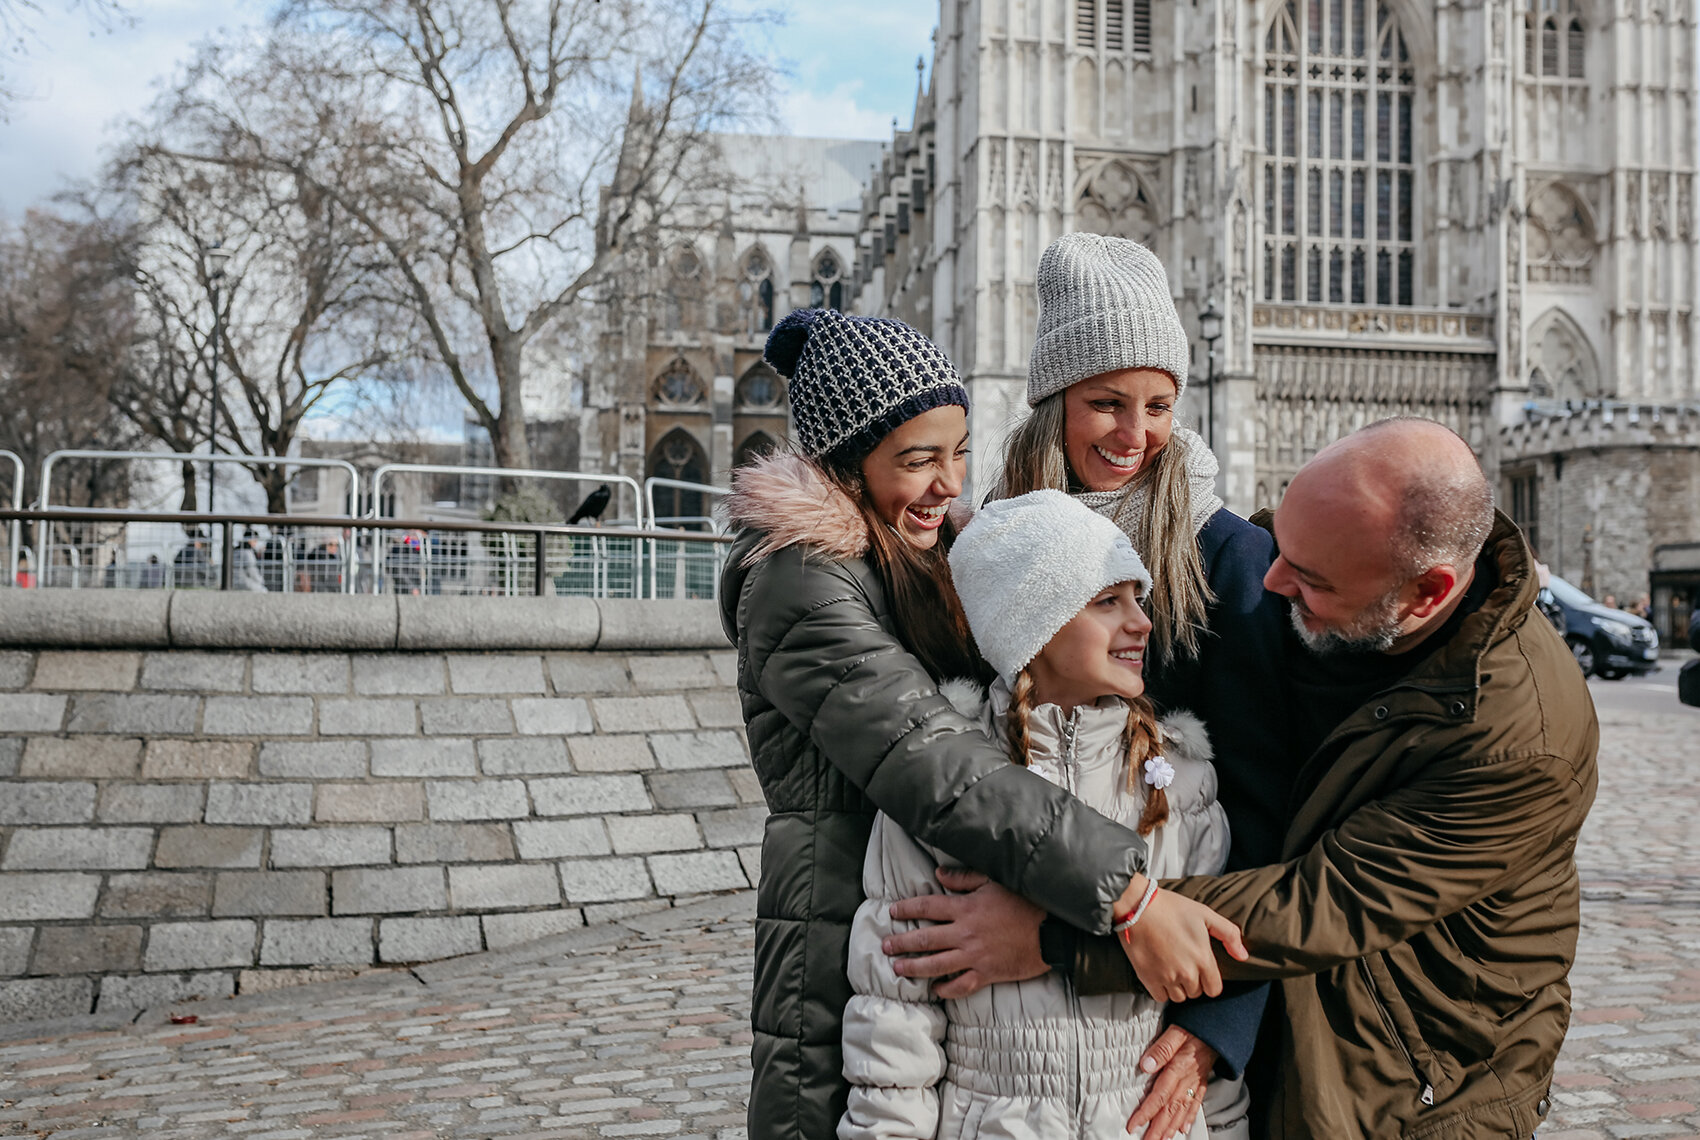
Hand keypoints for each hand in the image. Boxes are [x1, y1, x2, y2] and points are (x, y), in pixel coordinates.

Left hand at [881, 867, 1047, 997]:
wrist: (1050, 931)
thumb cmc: (1023, 902)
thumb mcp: (994, 881)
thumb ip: (964, 878)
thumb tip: (939, 874)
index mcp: (965, 908)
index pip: (927, 907)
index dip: (907, 908)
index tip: (892, 911)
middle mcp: (964, 934)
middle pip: (925, 939)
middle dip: (901, 943)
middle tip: (885, 946)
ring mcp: (974, 956)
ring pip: (936, 965)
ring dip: (914, 968)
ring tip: (898, 969)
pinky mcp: (987, 973)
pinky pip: (961, 985)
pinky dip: (946, 989)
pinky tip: (935, 990)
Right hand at [1120, 888, 1246, 1000]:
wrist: (1138, 907)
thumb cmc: (1172, 908)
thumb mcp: (1205, 914)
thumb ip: (1229, 935)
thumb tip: (1243, 956)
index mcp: (1203, 959)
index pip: (1214, 989)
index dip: (1210, 981)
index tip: (1202, 971)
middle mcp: (1187, 973)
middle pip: (1196, 993)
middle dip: (1193, 982)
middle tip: (1184, 964)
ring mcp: (1167, 977)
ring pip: (1179, 997)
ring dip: (1177, 987)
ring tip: (1172, 969)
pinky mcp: (1148, 979)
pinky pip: (1160, 997)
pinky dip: (1161, 989)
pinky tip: (1159, 974)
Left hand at [1126, 1027, 1215, 1136]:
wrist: (1220, 1027)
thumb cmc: (1197, 1027)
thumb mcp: (1176, 1031)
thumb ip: (1161, 1049)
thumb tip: (1145, 1065)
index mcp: (1178, 1069)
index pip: (1159, 1096)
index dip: (1145, 1113)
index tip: (1134, 1125)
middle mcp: (1187, 1080)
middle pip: (1169, 1109)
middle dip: (1157, 1129)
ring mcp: (1196, 1082)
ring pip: (1181, 1110)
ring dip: (1170, 1127)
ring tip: (1162, 1139)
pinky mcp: (1202, 1082)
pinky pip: (1196, 1103)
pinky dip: (1189, 1118)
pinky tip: (1184, 1127)